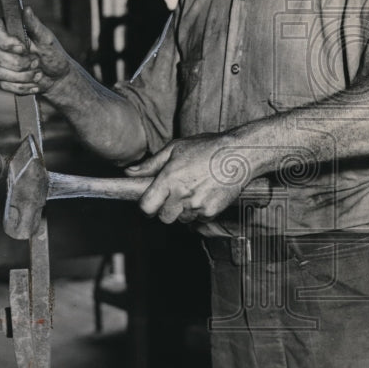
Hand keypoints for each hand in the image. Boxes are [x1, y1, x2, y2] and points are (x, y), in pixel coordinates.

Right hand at [0, 6, 70, 94]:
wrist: (58, 79)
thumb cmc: (53, 55)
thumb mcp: (47, 40)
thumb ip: (35, 25)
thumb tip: (26, 8)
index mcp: (11, 32)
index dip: (4, 41)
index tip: (22, 48)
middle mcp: (2, 47)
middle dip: (20, 63)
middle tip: (37, 62)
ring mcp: (1, 64)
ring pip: (0, 72)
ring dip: (23, 76)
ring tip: (38, 73)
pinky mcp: (4, 80)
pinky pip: (4, 85)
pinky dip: (23, 87)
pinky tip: (34, 84)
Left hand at [125, 135, 244, 224]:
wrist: (239, 154)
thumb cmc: (206, 148)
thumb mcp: (175, 149)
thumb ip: (150, 164)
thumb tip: (129, 172)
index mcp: (169, 179)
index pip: (147, 207)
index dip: (146, 207)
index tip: (150, 202)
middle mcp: (182, 194)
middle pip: (163, 217)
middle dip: (165, 209)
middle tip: (174, 195)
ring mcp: (197, 205)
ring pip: (181, 219)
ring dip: (183, 210)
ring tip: (193, 191)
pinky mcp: (211, 212)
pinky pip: (198, 219)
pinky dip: (199, 211)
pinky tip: (205, 194)